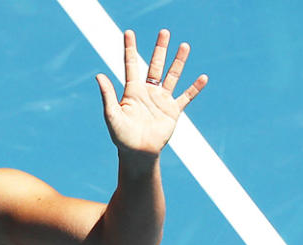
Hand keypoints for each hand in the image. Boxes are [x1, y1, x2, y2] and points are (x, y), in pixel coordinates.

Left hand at [96, 29, 207, 155]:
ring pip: (172, 76)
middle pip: (155, 65)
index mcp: (132, 91)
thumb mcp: (112, 115)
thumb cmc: (121, 137)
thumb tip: (99, 75)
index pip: (131, 64)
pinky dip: (195, 88)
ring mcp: (161, 100)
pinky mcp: (173, 111)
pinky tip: (203, 77)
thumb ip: (108, 95)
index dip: (130, 48)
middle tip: (164, 32)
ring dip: (178, 61)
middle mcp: (147, 92)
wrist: (138, 153)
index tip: (128, 32)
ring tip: (184, 45)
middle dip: (159, 49)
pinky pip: (186, 96)